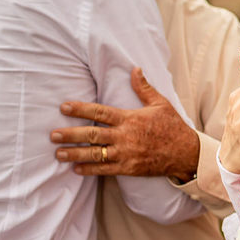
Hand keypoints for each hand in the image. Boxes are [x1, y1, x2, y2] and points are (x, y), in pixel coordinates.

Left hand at [51, 68, 199, 180]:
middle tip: (53, 135)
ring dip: (75, 153)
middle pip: (92, 134)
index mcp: (130, 119)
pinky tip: (76, 169)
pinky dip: (90, 170)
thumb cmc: (173, 127)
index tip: (64, 107)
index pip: (100, 112)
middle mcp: (125, 136)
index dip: (81, 109)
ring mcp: (126, 154)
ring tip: (58, 153)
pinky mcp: (129, 169)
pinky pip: (105, 170)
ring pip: (95, 154)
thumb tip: (134, 69)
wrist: (186, 153)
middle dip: (71, 134)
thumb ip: (144, 88)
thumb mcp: (161, 104)